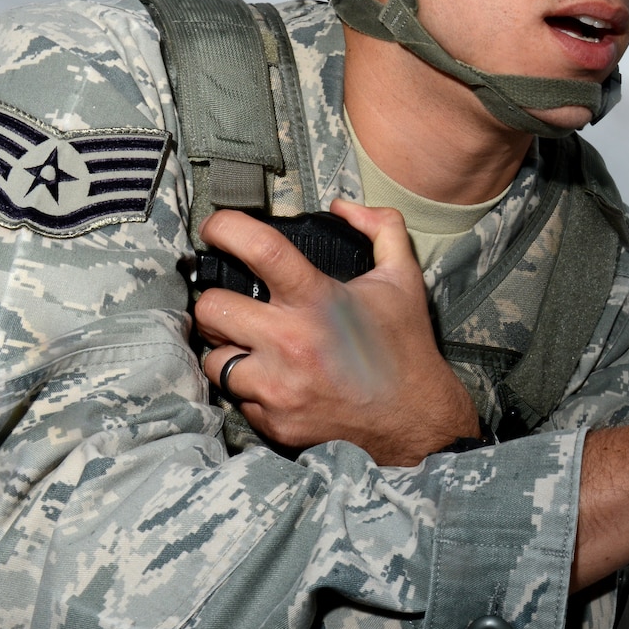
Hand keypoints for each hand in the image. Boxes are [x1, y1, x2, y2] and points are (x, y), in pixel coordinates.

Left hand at [193, 202, 479, 464]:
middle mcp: (291, 343)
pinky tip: (277, 380)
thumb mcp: (404, 280)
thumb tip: (344, 207)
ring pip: (213, 357)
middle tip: (235, 304)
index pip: (258, 248)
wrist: (417, 422)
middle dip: (217, 302)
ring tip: (255, 347)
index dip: (225, 228)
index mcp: (318, 301)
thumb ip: (381, 229)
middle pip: (211, 308)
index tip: (216, 228)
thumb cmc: (406, 350)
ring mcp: (278, 387)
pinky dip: (250, 387)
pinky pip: (235, 397)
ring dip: (229, 349)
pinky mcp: (273, 422)